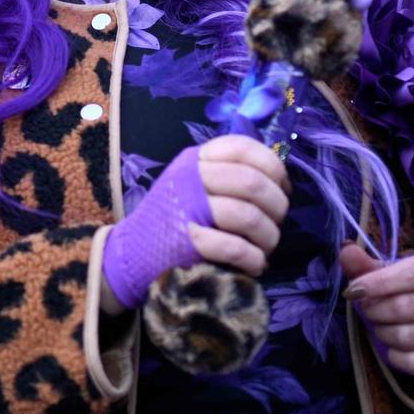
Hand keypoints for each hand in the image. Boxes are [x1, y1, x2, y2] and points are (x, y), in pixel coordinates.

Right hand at [103, 135, 290, 312]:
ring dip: (268, 237)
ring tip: (265, 250)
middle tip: (276, 224)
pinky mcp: (187, 241)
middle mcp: (190, 177)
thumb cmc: (172, 219)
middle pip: (253, 182)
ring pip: (249, 216)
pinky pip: (236, 247)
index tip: (282, 188)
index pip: (243, 148)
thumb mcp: (191, 184)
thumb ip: (225, 175)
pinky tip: (254, 265)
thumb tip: (278, 180)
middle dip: (277, 206)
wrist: (131, 254)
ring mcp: (187, 208)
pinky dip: (253, 258)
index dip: (273, 167)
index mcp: (194, 159)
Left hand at [340, 243, 413, 377]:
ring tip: (378, 326)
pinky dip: (397, 357)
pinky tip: (390, 349)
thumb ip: (363, 264)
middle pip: (406, 307)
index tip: (354, 291)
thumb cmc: (402, 289)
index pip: (413, 274)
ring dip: (384, 333)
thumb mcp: (384, 273)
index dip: (380, 283)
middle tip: (366, 309)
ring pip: (410, 336)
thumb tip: (347, 251)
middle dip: (375, 310)